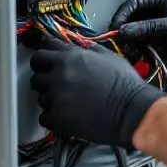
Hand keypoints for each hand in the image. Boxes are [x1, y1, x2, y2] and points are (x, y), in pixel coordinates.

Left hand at [28, 39, 164, 148]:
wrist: (131, 111)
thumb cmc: (124, 84)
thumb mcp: (108, 57)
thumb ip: (88, 50)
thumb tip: (78, 47)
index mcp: (69, 58)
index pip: (41, 52)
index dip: (44, 59)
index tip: (47, 64)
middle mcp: (58, 75)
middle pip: (36, 76)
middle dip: (44, 80)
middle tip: (57, 85)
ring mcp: (56, 98)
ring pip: (40, 97)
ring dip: (51, 100)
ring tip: (69, 103)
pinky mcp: (57, 119)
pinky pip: (44, 117)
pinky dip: (53, 118)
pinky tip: (67, 116)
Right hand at [110, 0, 166, 72]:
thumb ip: (150, 28)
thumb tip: (127, 29)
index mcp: (166, 1)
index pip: (137, 3)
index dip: (123, 14)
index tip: (115, 27)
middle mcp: (162, 14)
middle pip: (135, 21)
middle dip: (127, 32)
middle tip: (120, 43)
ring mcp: (162, 30)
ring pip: (140, 36)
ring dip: (134, 45)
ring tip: (130, 53)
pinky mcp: (164, 45)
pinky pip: (147, 48)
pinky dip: (143, 54)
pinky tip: (142, 59)